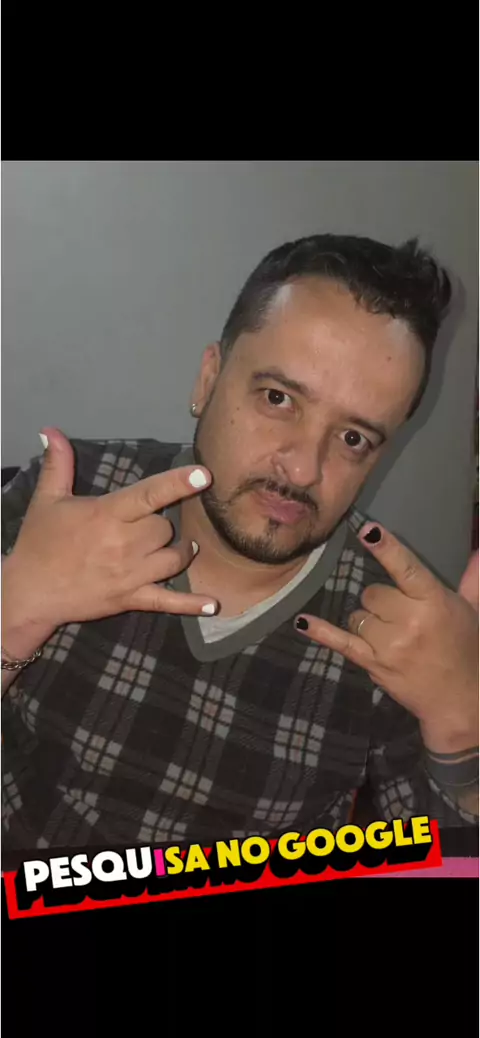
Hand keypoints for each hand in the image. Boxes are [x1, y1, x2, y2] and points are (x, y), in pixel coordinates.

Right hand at [2, 428, 217, 639]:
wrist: (30, 592)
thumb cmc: (40, 543)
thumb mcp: (46, 500)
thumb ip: (58, 464)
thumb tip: (51, 431)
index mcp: (107, 515)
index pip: (149, 495)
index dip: (178, 483)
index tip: (204, 474)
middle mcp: (124, 544)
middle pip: (165, 528)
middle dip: (161, 524)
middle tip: (145, 526)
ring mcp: (130, 574)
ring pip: (174, 559)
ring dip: (180, 552)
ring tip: (179, 547)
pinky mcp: (131, 599)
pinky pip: (167, 601)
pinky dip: (191, 604)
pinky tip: (213, 605)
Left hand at [295, 523, 478, 751]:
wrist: (460, 700)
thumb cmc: (464, 649)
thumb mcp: (471, 610)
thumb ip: (472, 578)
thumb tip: (479, 549)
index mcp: (435, 603)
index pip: (406, 568)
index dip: (386, 548)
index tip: (367, 529)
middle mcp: (410, 622)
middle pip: (373, 592)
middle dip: (382, 601)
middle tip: (401, 616)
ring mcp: (389, 646)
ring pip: (357, 615)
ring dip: (368, 621)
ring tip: (392, 635)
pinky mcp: (373, 664)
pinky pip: (341, 642)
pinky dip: (321, 632)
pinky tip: (302, 621)